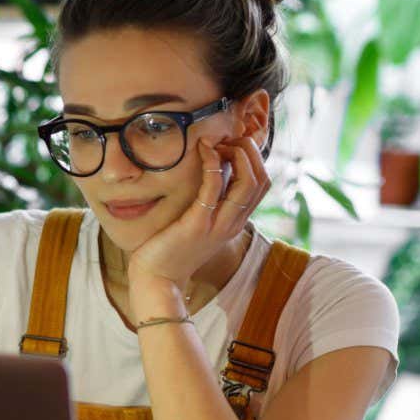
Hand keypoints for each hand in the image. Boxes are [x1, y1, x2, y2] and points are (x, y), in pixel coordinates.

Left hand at [126, 134, 270, 302]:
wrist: (157, 280)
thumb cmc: (171, 250)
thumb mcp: (198, 224)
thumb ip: (209, 204)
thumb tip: (210, 173)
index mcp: (235, 222)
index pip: (262, 184)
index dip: (253, 158)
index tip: (231, 145)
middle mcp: (232, 223)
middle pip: (262, 179)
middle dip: (250, 151)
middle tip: (227, 139)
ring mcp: (218, 225)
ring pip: (248, 182)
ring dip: (237, 154)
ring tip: (218, 142)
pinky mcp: (198, 223)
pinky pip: (214, 187)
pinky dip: (213, 164)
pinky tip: (203, 150)